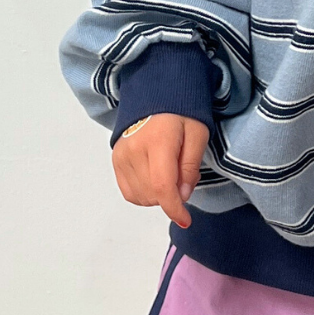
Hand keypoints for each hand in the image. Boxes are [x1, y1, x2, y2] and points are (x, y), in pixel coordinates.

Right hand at [111, 113, 209, 228]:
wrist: (155, 94)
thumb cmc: (181, 113)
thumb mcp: (198, 133)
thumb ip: (190, 166)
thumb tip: (182, 196)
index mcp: (158, 141)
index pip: (162, 185)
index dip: (174, 208)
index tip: (185, 220)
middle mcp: (134, 150)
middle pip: (152, 194)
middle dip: (171, 196)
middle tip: (182, 175)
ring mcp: (121, 156)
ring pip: (140, 197)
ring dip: (158, 196)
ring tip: (168, 172)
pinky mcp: (115, 160)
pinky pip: (129, 192)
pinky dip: (144, 193)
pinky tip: (154, 178)